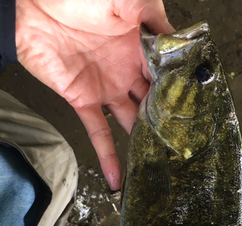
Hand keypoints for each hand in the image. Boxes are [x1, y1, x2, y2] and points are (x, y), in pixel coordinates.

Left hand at [16, 0, 173, 189]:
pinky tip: (119, 180)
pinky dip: (108, 158)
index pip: (166, 75)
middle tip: (186, 143)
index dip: (180, 91)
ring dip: (146, 142)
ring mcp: (106, 89)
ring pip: (132, 122)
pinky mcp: (84, 101)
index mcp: (139, 47)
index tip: (198, 111)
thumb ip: (154, 16)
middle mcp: (126, 71)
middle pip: (153, 102)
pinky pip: (99, 134)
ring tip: (164, 164)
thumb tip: (178, 40)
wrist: (31, 4)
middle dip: (168, 121)